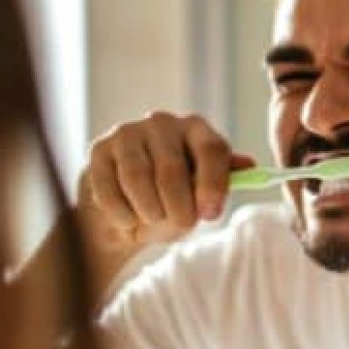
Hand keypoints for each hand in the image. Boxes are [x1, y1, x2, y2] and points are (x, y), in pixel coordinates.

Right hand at [80, 111, 253, 247]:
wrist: (126, 213)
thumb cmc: (173, 201)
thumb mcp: (203, 193)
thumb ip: (223, 182)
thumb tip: (250, 166)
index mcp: (198, 129)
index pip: (211, 149)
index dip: (212, 184)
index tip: (210, 214)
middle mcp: (163, 123)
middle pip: (172, 169)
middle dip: (178, 207)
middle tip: (182, 225)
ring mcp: (128, 133)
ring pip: (137, 177)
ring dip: (148, 210)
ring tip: (154, 221)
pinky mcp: (98, 150)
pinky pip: (108, 187)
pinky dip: (121, 213)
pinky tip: (129, 220)